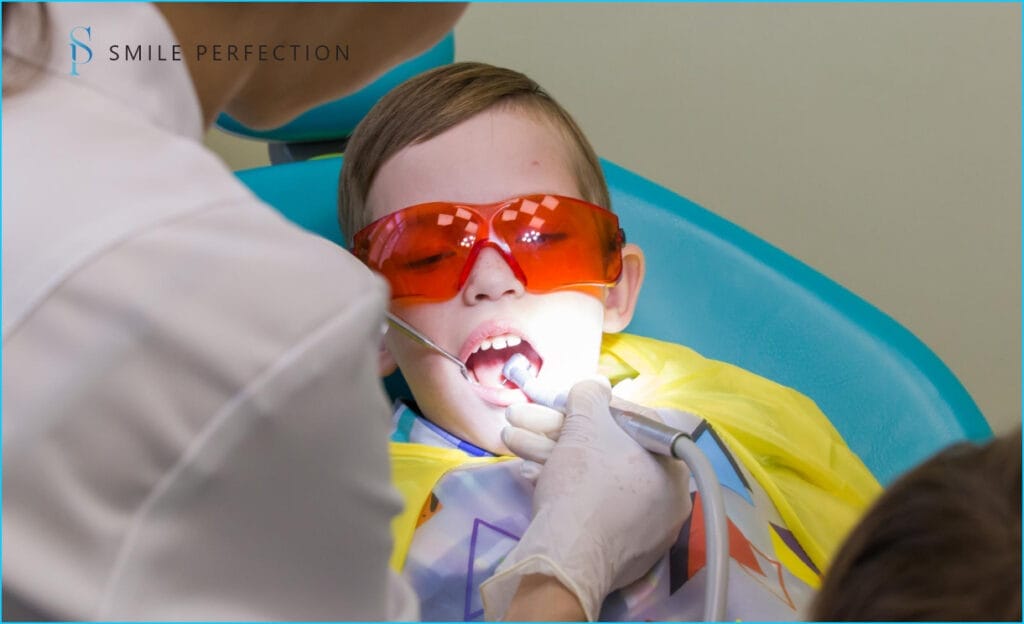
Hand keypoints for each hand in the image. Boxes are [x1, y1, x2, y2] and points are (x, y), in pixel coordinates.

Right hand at [481, 378, 691, 620]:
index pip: (633, 421)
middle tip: (525, 420)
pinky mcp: (616, 551)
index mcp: (672, 465)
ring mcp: (642, 529)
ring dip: (550, 454)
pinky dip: (562, 488)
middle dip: (559, 431)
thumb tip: (597, 383)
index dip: (594, 405)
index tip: (565, 403)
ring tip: (512, 439)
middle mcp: (665, 498)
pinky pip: (590, 507)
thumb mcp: (585, 424)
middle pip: (606, 450)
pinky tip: (530, 475)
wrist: (566, 556)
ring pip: (592, 478)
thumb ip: (591, 394)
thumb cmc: (585, 482)